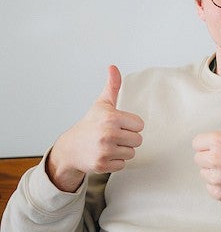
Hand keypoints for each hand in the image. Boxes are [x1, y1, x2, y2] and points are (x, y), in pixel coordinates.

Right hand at [47, 65, 144, 191]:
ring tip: (107, 145)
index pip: (140, 125)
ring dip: (122, 151)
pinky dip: (115, 162)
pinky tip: (104, 155)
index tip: (118, 125)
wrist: (70, 148)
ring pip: (131, 153)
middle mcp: (108, 134)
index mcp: (111, 117)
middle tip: (112, 136)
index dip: (131, 125)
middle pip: (138, 140)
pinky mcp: (102, 165)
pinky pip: (122, 164)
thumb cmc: (90, 124)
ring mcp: (104, 150)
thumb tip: (113, 67)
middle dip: (127, 139)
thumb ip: (112, 86)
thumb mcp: (102, 104)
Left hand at [192, 86, 220, 218]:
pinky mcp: (218, 193)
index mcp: (218, 141)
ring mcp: (217, 178)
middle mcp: (215, 159)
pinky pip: (209, 187)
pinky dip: (218, 185)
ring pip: (203, 173)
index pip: (197, 142)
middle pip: (198, 158)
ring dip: (214, 171)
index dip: (209, 143)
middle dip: (210, 157)